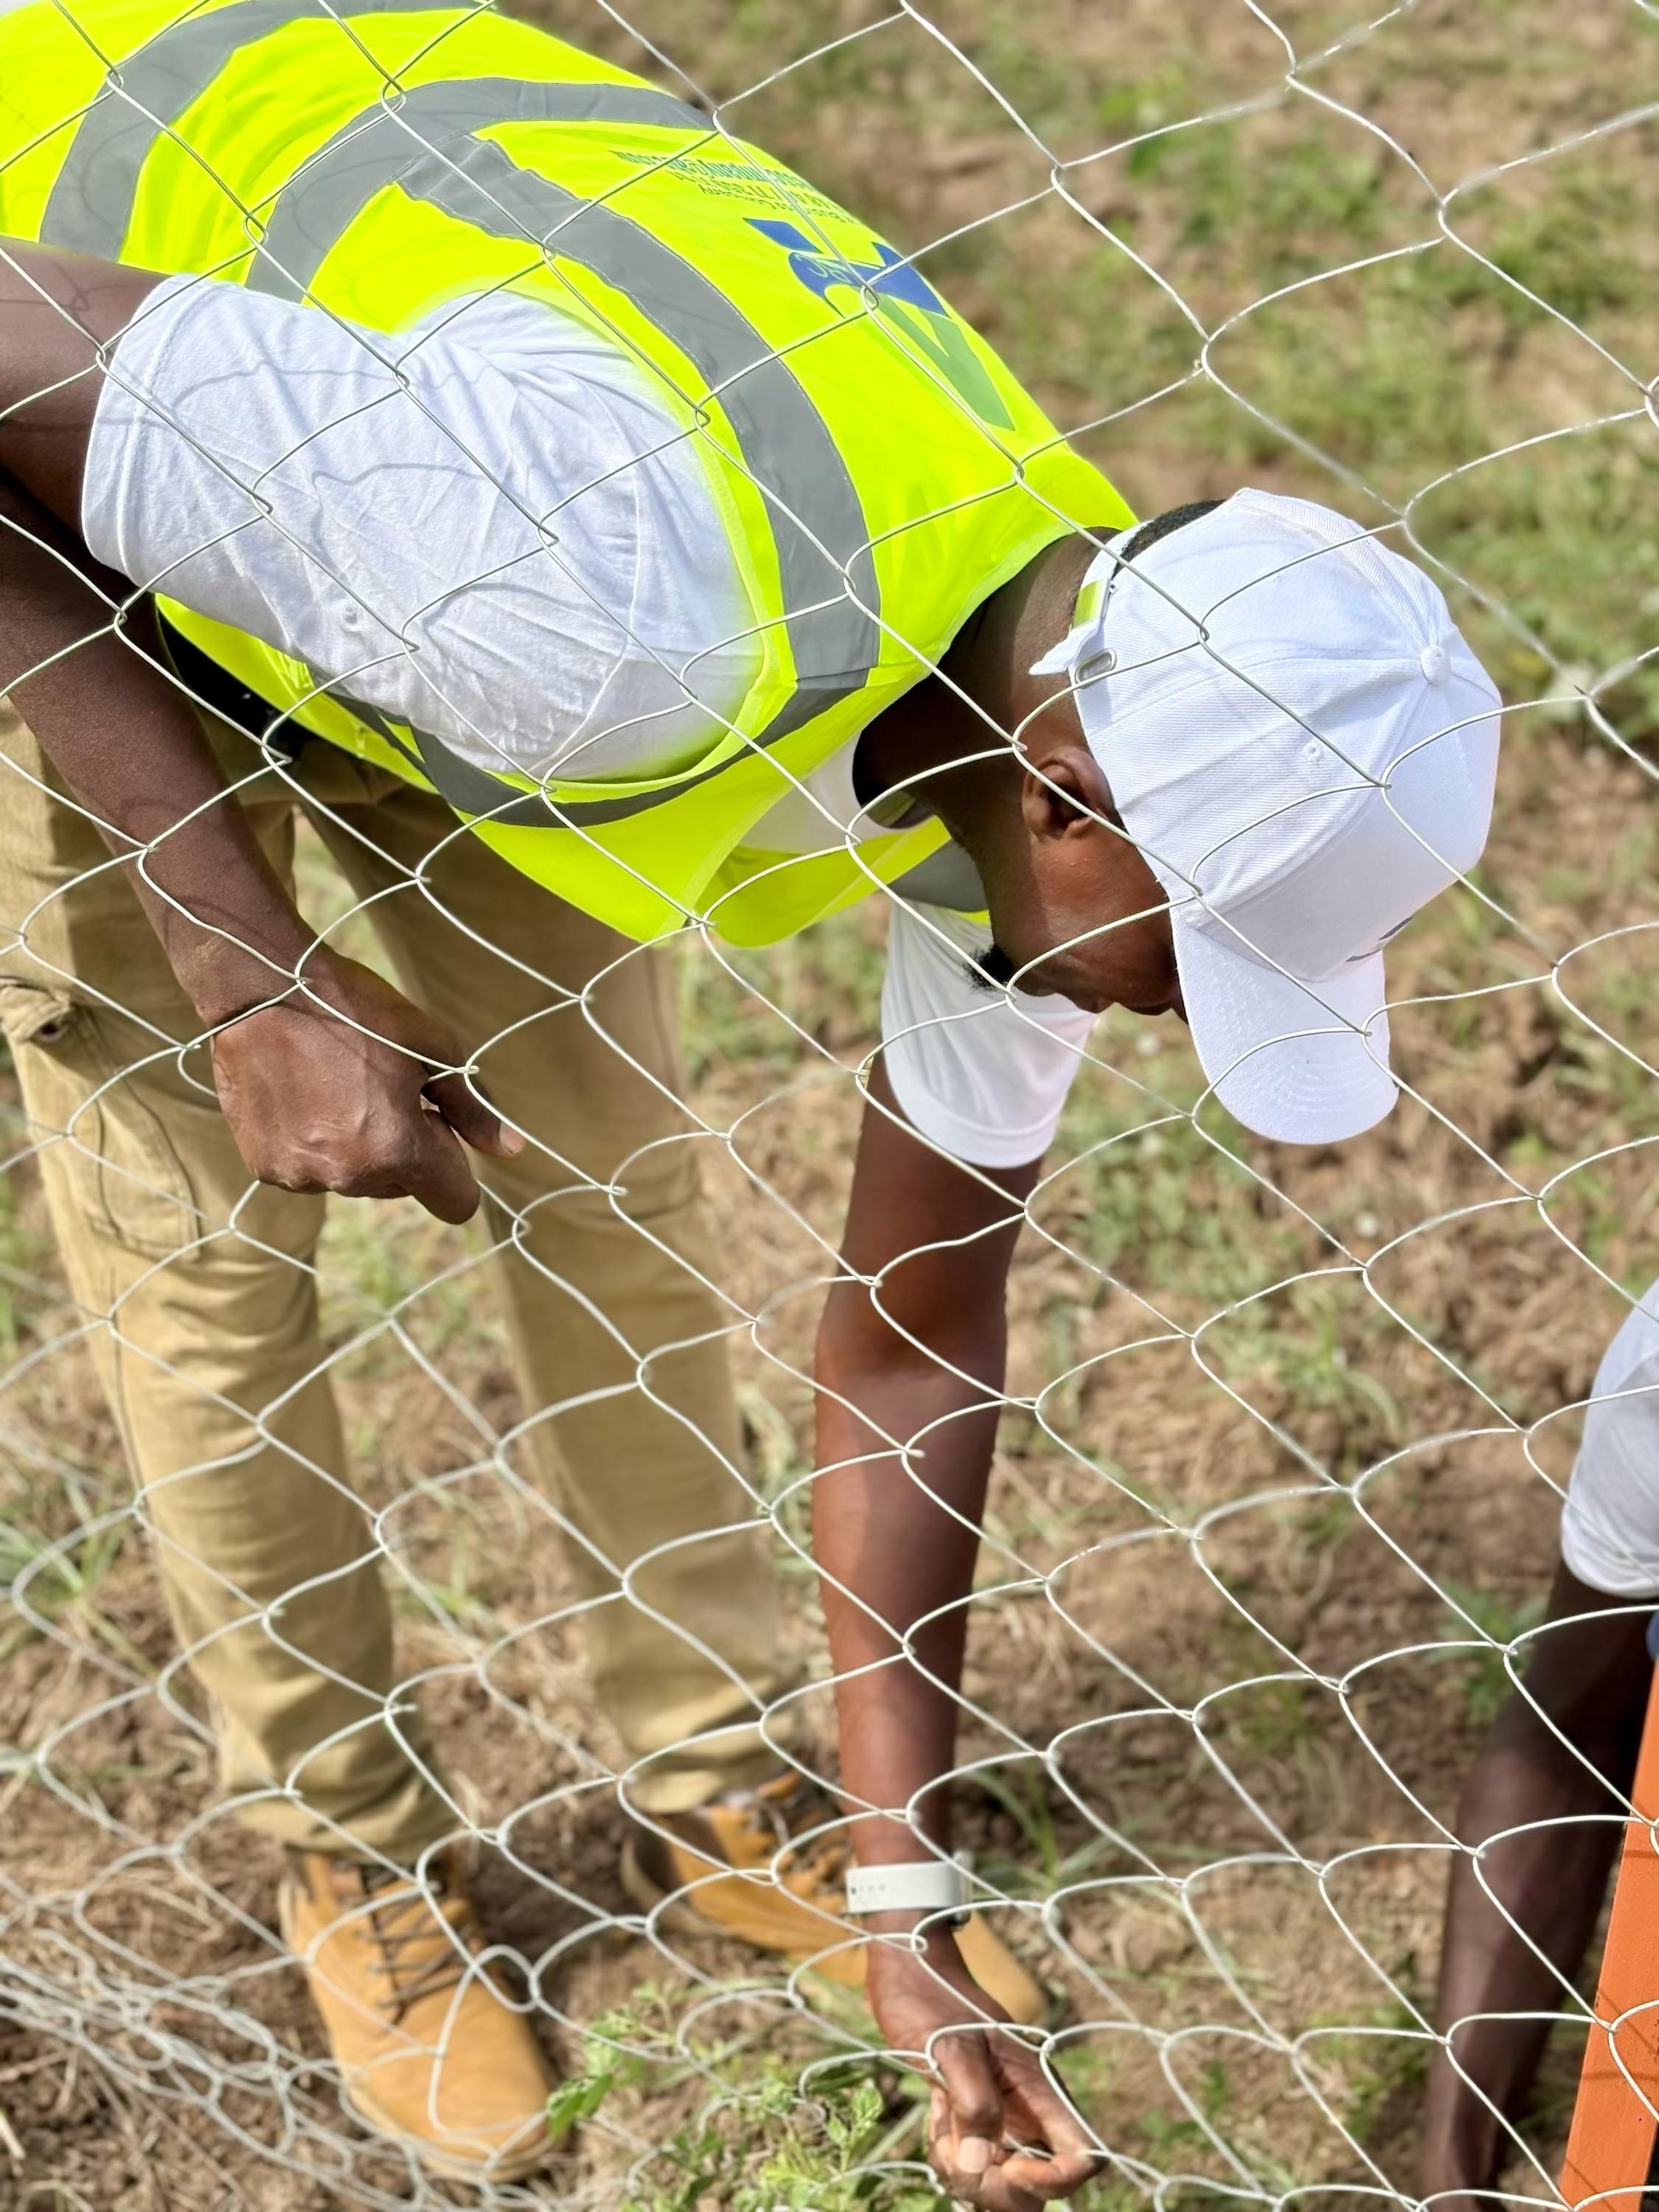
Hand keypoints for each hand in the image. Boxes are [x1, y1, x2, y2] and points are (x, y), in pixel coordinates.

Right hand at [209, 950, 522, 1222]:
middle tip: (381, 1091)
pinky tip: (304, 1097)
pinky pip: (311, 1171)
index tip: (433, 1120)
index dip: (454, 1163)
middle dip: (405, 1150)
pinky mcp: (266, 1168)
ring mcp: (302, 1175)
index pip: (457, 1203)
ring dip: (358, 1148)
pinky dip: (316, 1145)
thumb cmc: (356, 1010)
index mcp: (398, 1149)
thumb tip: (512, 1150)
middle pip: (404, 1187)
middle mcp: (349, 1175)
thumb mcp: (433, 1048)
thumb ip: (473, 1108)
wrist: (262, 989)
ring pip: (355, 1180)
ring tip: (338, 1088)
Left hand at [868, 1929, 1100, 2209]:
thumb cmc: (932, 2000)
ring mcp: (1003, 2122)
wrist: (910, 1972)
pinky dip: (951, 2161)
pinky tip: (935, 2118)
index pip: (1082, 2156)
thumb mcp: (950, 2046)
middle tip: (956, 2153)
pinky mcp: (976, 2125)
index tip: (1008, 2166)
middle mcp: (1030, 2113)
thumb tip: (979, 2162)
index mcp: (1039, 2088)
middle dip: (998, 2189)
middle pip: (1039, 2190)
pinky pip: (974, 2169)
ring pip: (1003, 2185)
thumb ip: (972, 2101)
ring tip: (938, 2128)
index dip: (1052, 2180)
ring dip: (966, 2176)